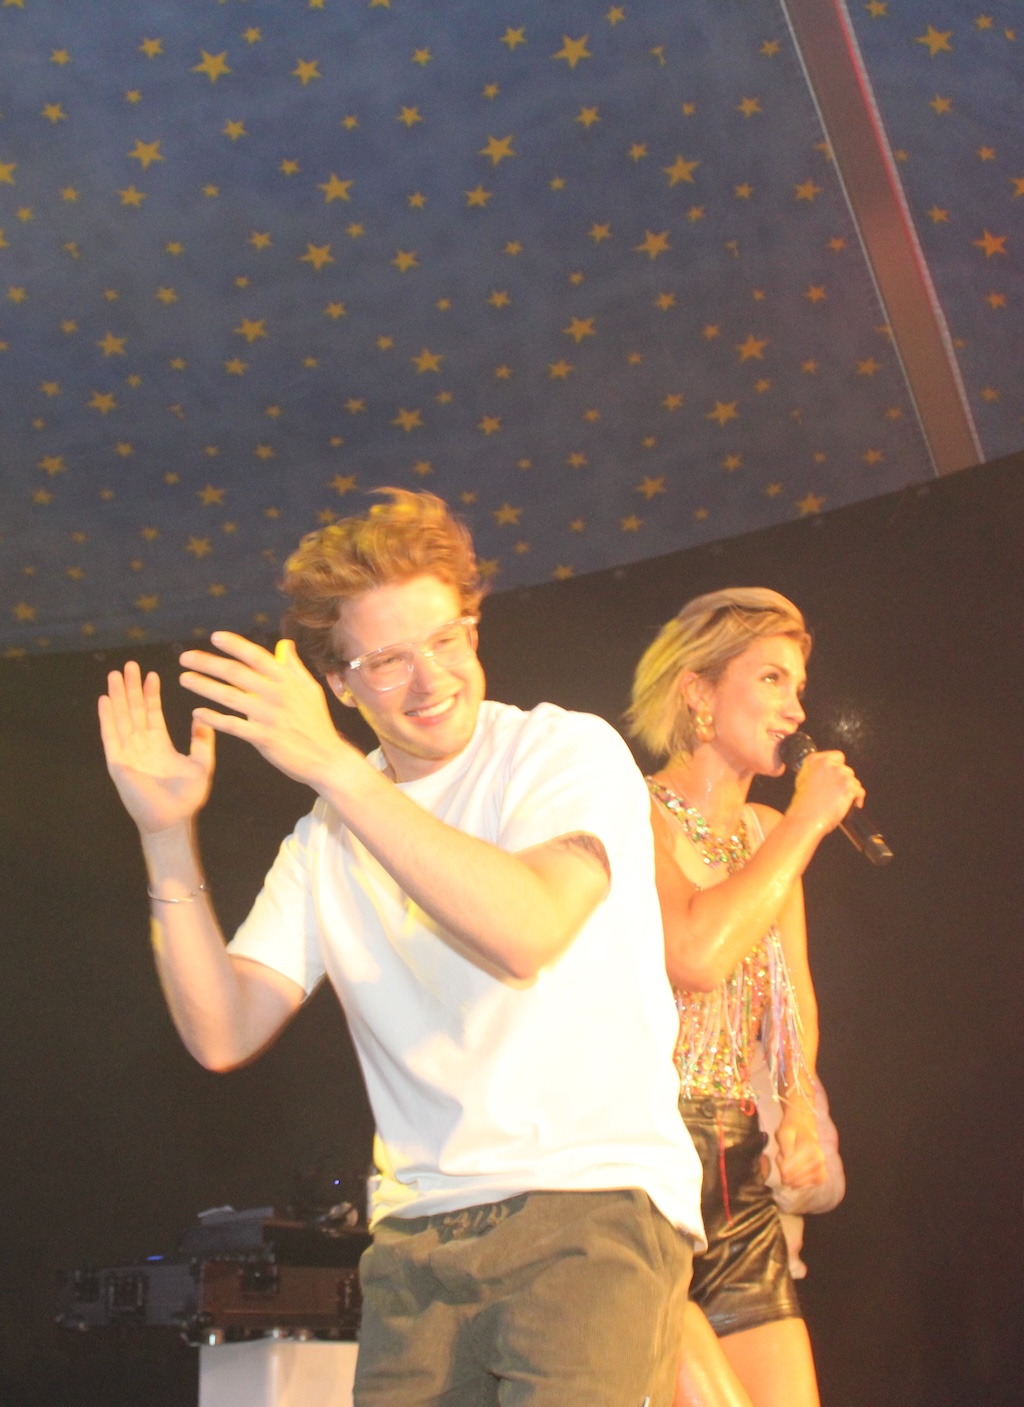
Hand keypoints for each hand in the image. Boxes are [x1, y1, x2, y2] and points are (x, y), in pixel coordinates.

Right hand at [99, 662, 214, 834]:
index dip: (151, 695)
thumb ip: (202, 741)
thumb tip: (201, 715)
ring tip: (116, 675)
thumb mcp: (201, 764)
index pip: (153, 714)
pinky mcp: (119, 763)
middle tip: (130, 665)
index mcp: (160, 745)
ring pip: (122, 718)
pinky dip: (107, 718)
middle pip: (134, 711)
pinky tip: (105, 700)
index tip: (152, 674)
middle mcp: (142, 746)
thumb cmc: (187, 798)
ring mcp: (129, 753)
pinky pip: (111, 736)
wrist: (173, 821)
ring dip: (118, 697)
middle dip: (132, 688)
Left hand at [178, 632, 357, 788]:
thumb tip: (284, 645)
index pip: (257, 657)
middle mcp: (277, 695)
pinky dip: (214, 719)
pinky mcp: (264, 738)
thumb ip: (294, 667)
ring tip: (185, 679)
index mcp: (287, 681)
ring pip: (230, 697)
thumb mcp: (310, 690)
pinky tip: (198, 713)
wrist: (327, 759)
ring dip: (204, 686)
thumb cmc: (317, 724)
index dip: (235, 645)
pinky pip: (233, 726)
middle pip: (237, 673)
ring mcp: (270, 717)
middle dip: (208, 663)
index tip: (215, 637)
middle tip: (185, 657)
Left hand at [775, 1104, 827, 1189]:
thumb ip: (784, 1150)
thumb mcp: (783, 1133)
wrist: (805, 1128)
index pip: (786, 1171)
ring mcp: (821, 1170)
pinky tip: (797, 1171)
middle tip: (786, 1156)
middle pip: (790, 1178)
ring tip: (792, 1162)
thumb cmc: (792, 1130)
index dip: (780, 1163)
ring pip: (796, 1184)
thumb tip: (785, 1171)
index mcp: (809, 1149)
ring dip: (790, 1175)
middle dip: (784, 1169)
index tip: (782, 1154)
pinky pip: (804, 1187)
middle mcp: (819, 1160)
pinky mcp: (821, 1177)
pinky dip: (797, 1181)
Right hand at [787, 748, 865, 835]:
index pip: (838, 756)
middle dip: (844, 782)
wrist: (805, 818)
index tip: (838, 777)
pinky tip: (851, 805)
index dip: (839, 768)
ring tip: (839, 801)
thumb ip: (815, 770)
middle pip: (847, 770)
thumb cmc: (803, 804)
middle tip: (835, 794)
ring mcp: (838, 774)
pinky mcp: (847, 786)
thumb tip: (827, 771)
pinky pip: (860, 792)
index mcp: (814, 760)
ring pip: (854, 781)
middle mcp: (827, 764)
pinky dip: (858, 799)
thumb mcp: (802, 779)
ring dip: (850, 791)